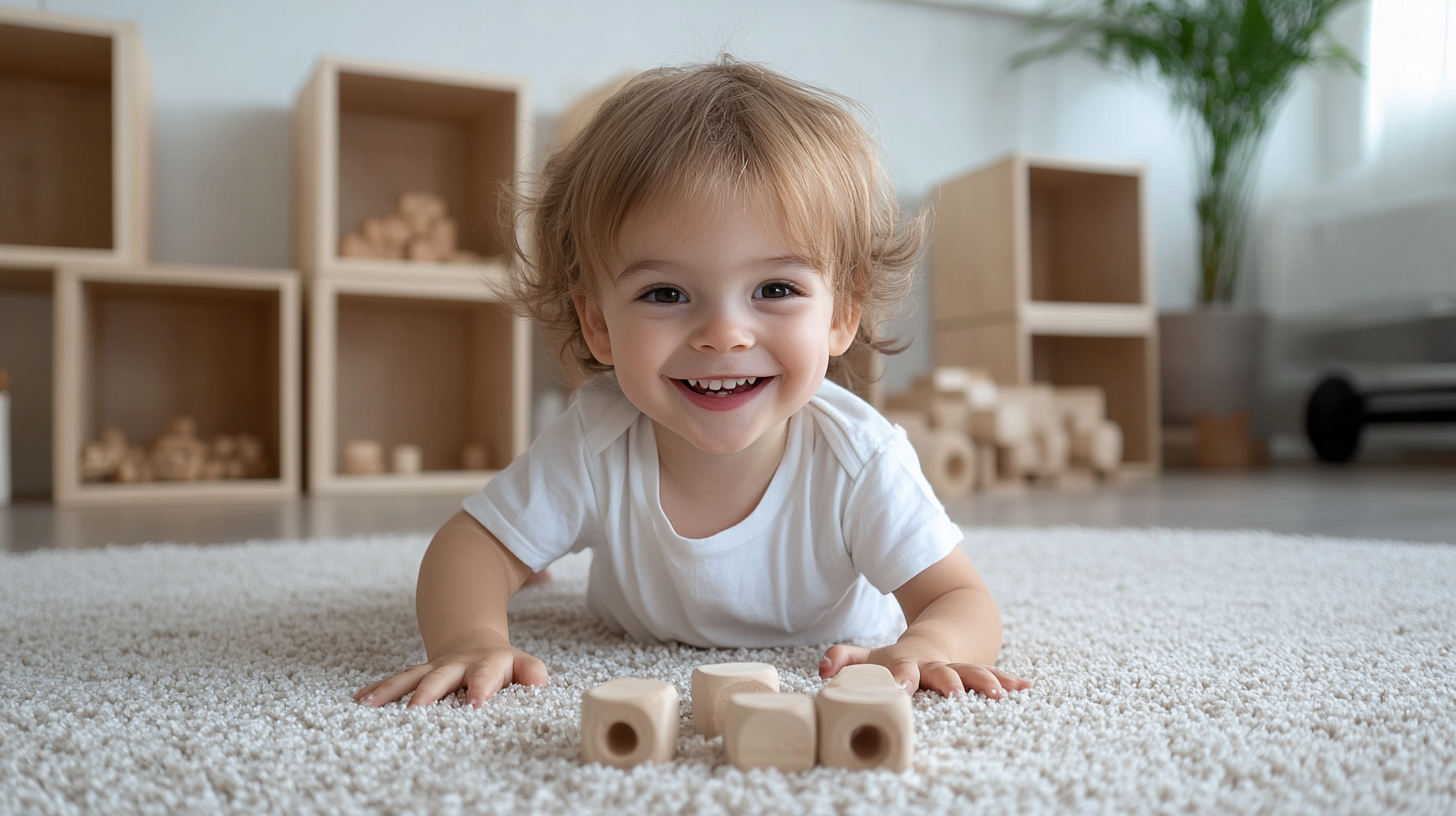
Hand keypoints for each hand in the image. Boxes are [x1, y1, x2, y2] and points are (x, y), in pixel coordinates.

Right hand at [353, 633, 547, 708]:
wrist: (473, 641)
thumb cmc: (502, 664)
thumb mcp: (523, 664)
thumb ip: (532, 672)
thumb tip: (539, 683)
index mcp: (487, 664)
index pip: (486, 675)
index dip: (481, 687)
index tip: (475, 703)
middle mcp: (457, 666)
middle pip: (441, 677)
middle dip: (429, 693)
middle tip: (416, 709)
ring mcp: (434, 669)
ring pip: (411, 678)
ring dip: (392, 691)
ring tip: (371, 704)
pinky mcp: (417, 675)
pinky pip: (397, 682)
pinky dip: (379, 690)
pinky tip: (360, 699)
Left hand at [819, 641, 1030, 699]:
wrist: (940, 636)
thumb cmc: (900, 658)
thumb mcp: (872, 657)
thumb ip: (845, 660)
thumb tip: (821, 669)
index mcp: (907, 661)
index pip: (901, 667)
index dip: (901, 674)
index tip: (901, 684)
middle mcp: (935, 664)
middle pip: (942, 671)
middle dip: (948, 681)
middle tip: (954, 693)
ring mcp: (957, 668)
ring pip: (972, 672)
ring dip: (984, 682)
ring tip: (999, 693)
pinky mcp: (976, 673)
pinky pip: (994, 676)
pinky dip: (1009, 681)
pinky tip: (1025, 688)